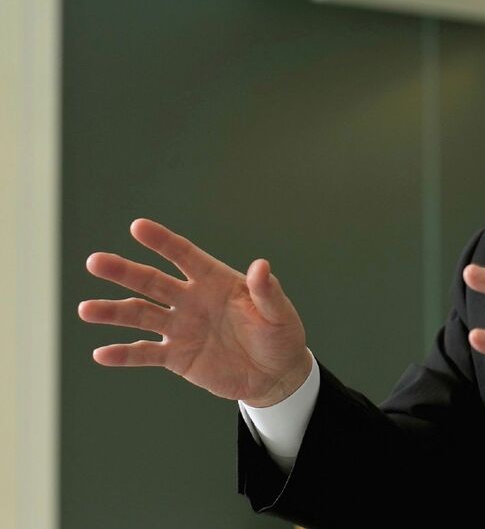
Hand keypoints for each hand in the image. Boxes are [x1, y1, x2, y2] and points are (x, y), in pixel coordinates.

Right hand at [79, 218, 311, 406]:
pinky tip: (100, 354)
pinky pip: (145, 354)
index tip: (138, 226)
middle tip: (95, 261)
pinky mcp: (176, 356)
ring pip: (140, 316)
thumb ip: (267, 291)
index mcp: (215, 281)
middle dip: (124, 272)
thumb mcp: (279, 313)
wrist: (275, 375)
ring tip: (86, 309)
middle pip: (152, 282)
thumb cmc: (280, 336)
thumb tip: (261, 266)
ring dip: (113, 312)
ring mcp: (181, 328)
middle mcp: (192, 300)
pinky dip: (123, 355)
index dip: (163, 242)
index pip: (185, 256)